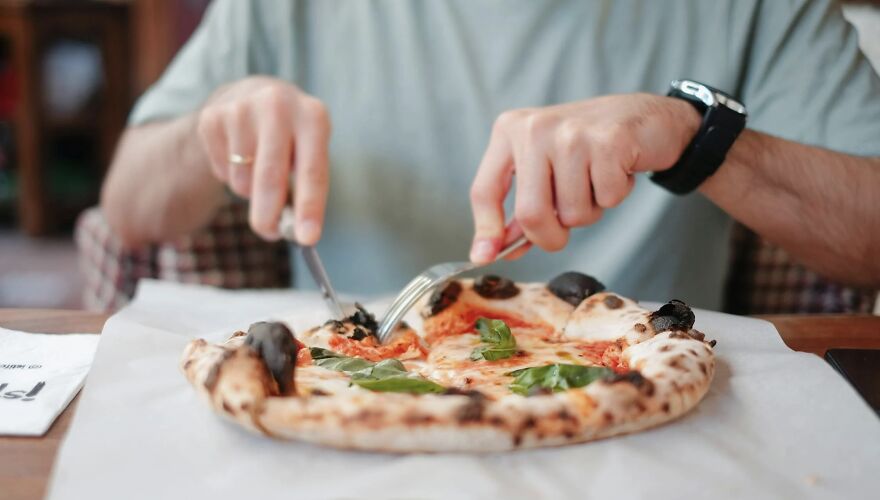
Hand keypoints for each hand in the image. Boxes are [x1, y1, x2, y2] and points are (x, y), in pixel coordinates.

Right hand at [196, 76, 330, 243]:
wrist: (253, 95)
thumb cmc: (291, 138)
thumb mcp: (309, 151)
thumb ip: (305, 188)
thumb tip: (295, 232)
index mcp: (313, 116)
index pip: (312, 171)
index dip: (310, 208)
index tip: (307, 239)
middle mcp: (278, 106)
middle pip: (270, 176)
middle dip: (269, 215)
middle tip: (270, 234)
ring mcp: (241, 109)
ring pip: (243, 179)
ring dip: (250, 192)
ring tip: (258, 170)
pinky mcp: (212, 117)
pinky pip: (221, 171)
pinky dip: (230, 176)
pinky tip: (238, 154)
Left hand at [469, 93, 700, 262]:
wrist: (644, 116)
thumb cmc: (588, 148)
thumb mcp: (544, 171)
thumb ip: (520, 210)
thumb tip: (492, 250)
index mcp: (510, 131)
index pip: (484, 190)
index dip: (485, 229)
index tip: (484, 256)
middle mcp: (535, 128)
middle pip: (530, 213)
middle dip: (550, 237)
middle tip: (564, 231)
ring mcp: (571, 133)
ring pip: (572, 213)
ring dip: (589, 211)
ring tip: (596, 180)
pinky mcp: (608, 142)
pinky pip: (606, 200)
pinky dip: (615, 196)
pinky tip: (617, 170)